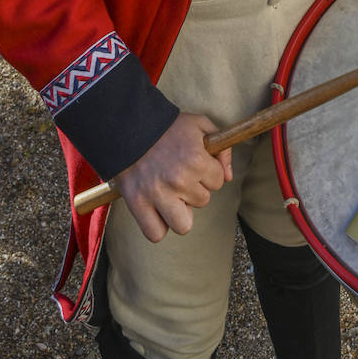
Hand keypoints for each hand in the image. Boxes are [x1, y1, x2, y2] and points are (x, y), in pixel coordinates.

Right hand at [115, 112, 231, 242]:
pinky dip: (157, 226)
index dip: (208, 171)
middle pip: (203, 201)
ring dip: (179, 213)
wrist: (128, 125)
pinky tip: (156, 209)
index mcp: (196, 159)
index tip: (195, 162)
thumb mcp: (200, 125)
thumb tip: (229, 177)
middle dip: (194, 189)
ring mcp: (158, 195)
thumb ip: (222, 149)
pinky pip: (156, 233)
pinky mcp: (138, 204)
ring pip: (184, 225)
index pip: (218, 182)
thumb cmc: (167, 126)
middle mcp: (179, 180)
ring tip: (170, 195)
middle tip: (179, 174)